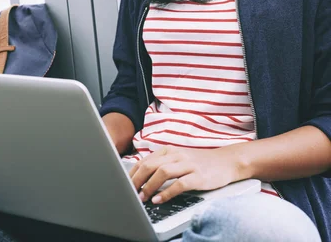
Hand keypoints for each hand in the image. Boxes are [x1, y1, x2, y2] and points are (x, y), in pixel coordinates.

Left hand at [128, 144, 247, 203]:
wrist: (226, 161)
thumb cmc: (200, 163)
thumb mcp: (179, 159)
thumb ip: (163, 164)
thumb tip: (142, 177)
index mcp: (169, 150)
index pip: (145, 160)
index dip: (133, 174)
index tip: (125, 185)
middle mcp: (177, 155)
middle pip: (150, 165)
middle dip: (137, 180)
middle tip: (130, 193)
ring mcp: (188, 165)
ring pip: (162, 173)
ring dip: (149, 186)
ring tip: (142, 198)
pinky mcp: (198, 176)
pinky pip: (179, 184)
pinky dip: (166, 193)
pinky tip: (159, 200)